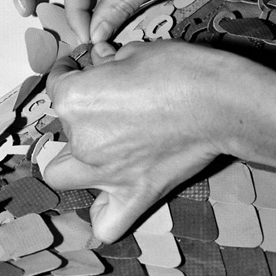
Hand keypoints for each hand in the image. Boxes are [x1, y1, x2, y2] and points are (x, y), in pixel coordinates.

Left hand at [43, 38, 275, 242]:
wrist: (219, 101)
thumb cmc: (178, 69)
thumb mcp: (134, 51)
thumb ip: (107, 63)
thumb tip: (100, 62)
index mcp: (74, 100)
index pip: (56, 83)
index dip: (68, 71)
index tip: (81, 67)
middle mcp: (80, 140)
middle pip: (60, 128)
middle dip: (75, 115)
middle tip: (103, 104)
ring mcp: (104, 173)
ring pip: (61, 176)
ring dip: (73, 162)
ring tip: (98, 148)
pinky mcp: (134, 196)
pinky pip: (105, 224)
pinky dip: (103, 217)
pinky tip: (110, 201)